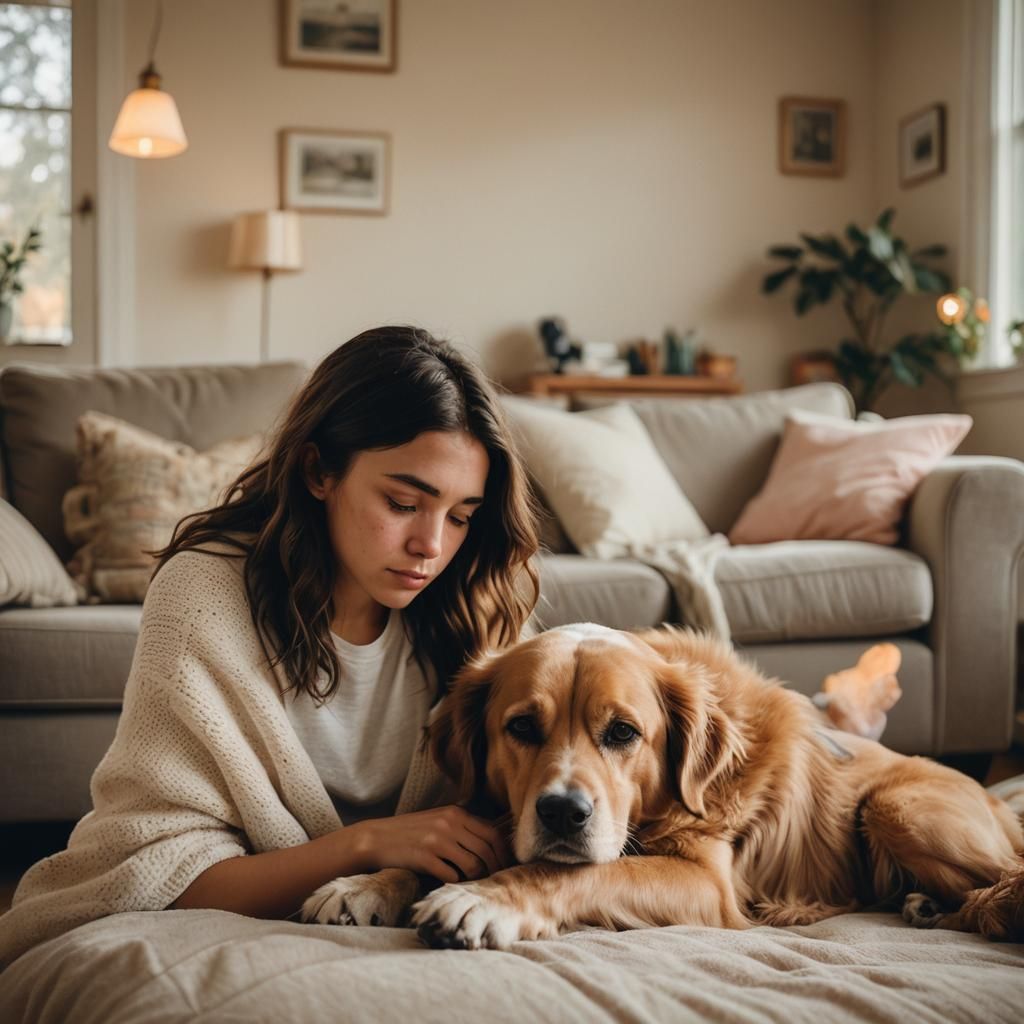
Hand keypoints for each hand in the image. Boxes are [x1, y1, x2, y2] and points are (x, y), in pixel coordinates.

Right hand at [349, 806, 511, 883]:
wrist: (376, 838)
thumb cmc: (411, 832)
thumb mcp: (439, 820)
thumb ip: (463, 827)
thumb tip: (493, 844)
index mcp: (456, 813)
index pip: (493, 832)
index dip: (504, 852)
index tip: (505, 865)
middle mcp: (449, 823)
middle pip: (487, 850)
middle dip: (494, 868)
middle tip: (493, 881)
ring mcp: (437, 840)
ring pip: (473, 865)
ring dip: (475, 878)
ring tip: (471, 884)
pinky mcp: (425, 857)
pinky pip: (452, 876)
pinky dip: (455, 883)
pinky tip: (450, 884)